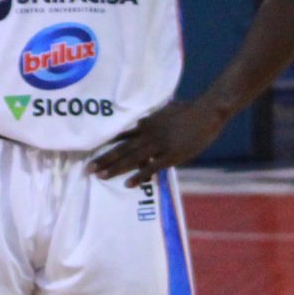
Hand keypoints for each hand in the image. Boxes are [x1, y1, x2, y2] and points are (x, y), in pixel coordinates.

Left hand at [89, 99, 225, 188]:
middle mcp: (147, 134)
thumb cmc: (187, 110)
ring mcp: (158, 145)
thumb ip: (151, 118)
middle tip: (89, 169)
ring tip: (100, 176)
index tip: (91, 151)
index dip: (106, 145)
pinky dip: (139, 176)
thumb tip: (142, 120)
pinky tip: (127, 184)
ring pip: (131, 159)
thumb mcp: (162, 111)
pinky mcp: (170, 155)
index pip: (121, 136)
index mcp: (145, 123)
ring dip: (115, 168)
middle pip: (121, 149)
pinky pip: (151, 168)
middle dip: (104, 159)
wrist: (205, 113)